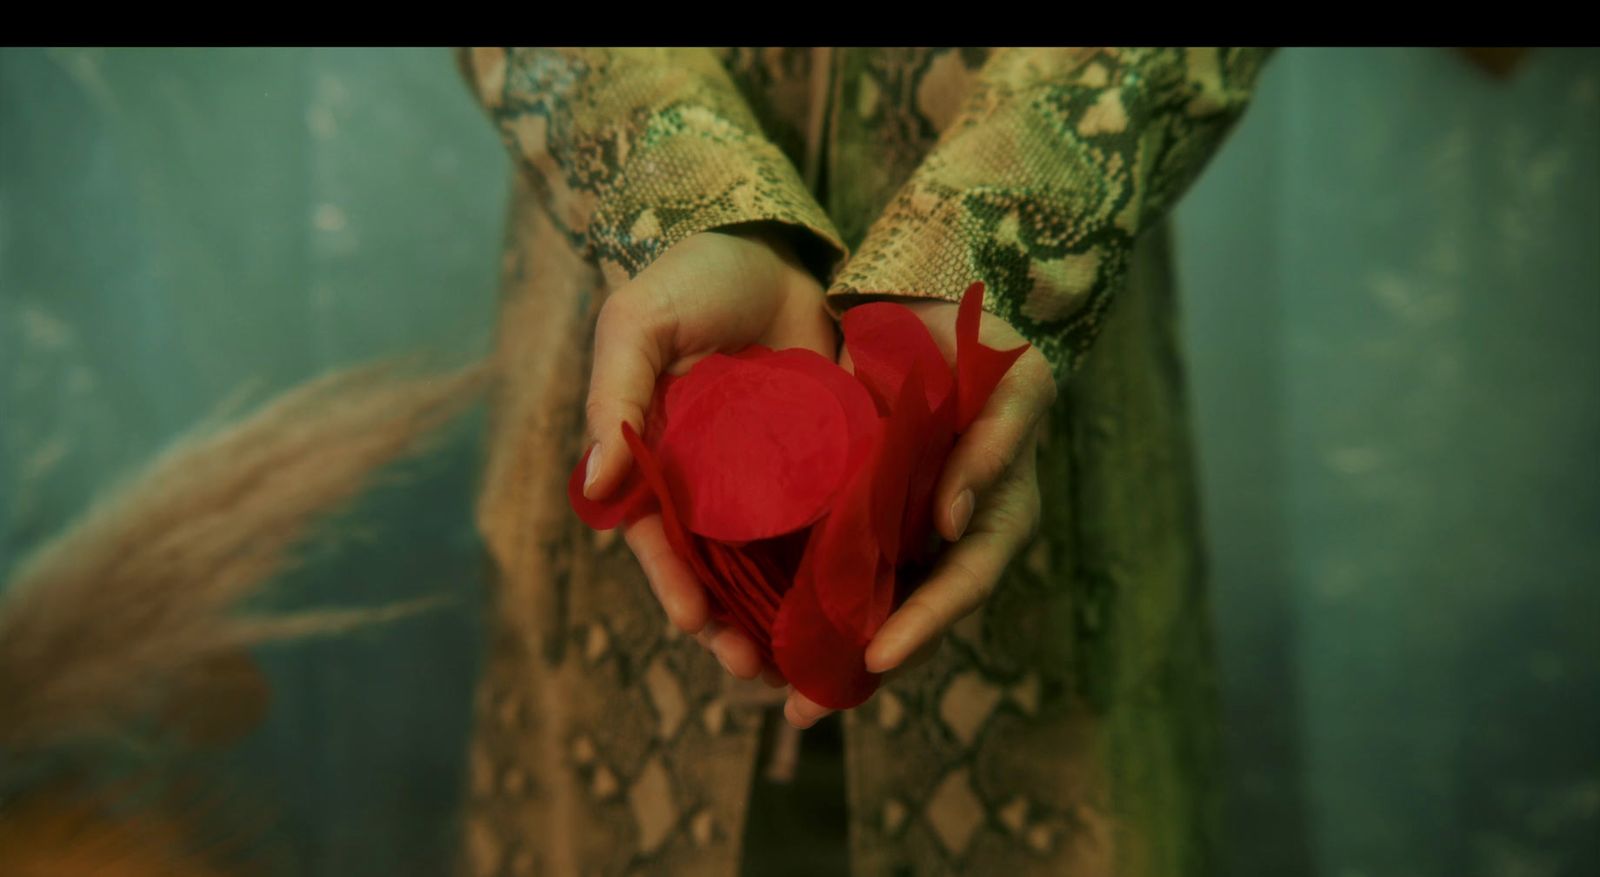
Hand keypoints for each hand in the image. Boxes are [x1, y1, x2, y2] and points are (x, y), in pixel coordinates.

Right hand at [582, 225, 834, 682]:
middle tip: (753, 668)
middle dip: (728, 624)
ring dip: (779, 615)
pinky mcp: (819, 467)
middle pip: (712, 571)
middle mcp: (705, 484)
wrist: (773, 246)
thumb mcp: (640, 324)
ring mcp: (763, 481)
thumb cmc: (691, 280)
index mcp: (654, 459)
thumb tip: (592, 486)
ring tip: (802, 663)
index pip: (656, 538)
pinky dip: (831, 569)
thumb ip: (616, 395)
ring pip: (767, 566)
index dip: (671, 583)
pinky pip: (822, 528)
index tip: (694, 622)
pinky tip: (855, 604)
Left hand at [785, 299, 1055, 727]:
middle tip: (802, 709)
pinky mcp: (854, 511)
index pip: (960, 586)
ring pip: (862, 605)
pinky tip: (748, 621)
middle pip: (906, 620)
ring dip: (818, 649)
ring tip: (764, 686)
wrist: (938, 310)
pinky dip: (794, 595)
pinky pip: (826, 563)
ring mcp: (899, 531)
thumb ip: (993, 449)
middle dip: (855, 669)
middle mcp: (944, 540)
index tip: (878, 658)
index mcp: (994, 521)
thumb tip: (954, 521)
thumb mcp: (1011, 388)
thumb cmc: (992, 350)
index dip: (924, 626)